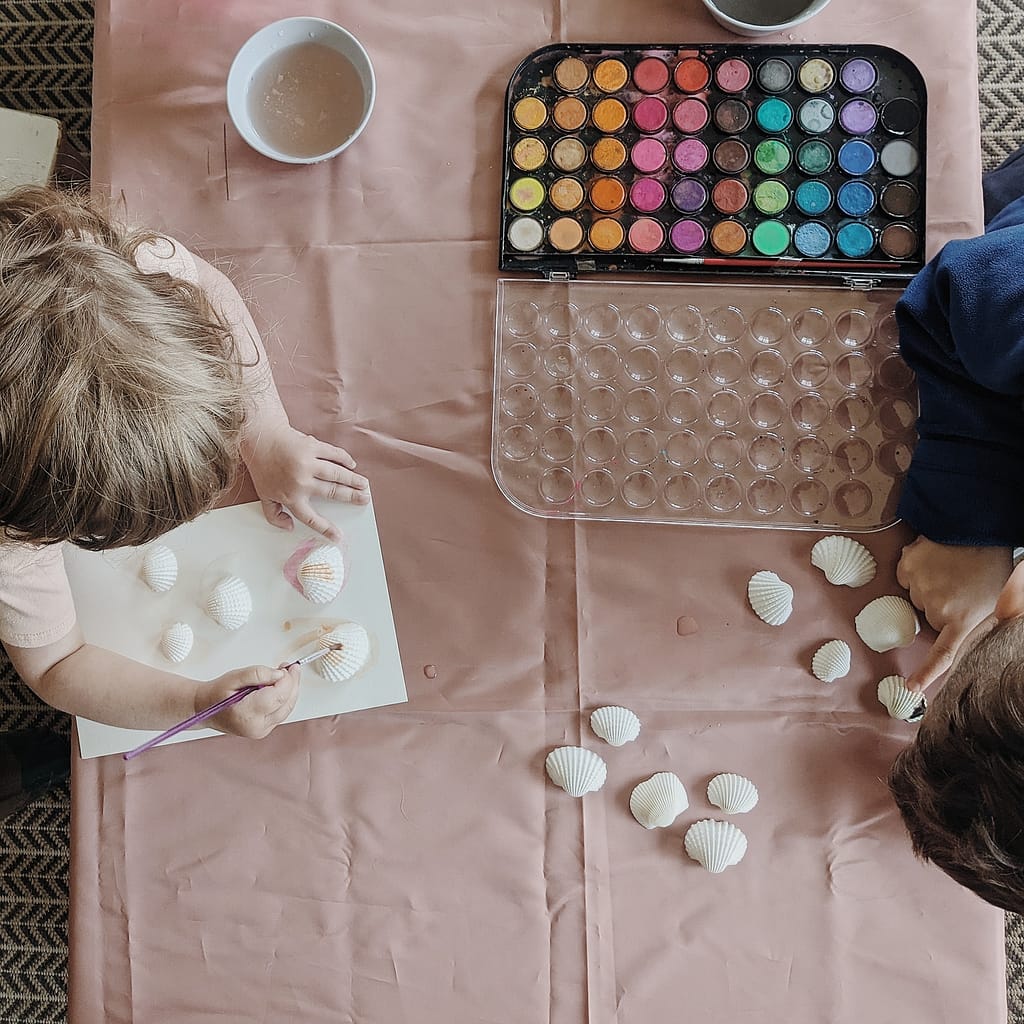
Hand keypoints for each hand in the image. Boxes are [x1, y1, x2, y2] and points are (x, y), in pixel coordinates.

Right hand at [201, 664, 300, 738]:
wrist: (204, 709)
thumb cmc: (216, 694)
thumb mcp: (234, 677)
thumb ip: (258, 674)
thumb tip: (280, 674)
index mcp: (246, 715)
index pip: (277, 697)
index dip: (287, 680)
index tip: (286, 667)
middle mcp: (256, 727)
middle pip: (286, 703)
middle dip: (292, 683)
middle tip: (291, 667)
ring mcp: (261, 731)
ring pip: (287, 708)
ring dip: (290, 690)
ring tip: (285, 674)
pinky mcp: (264, 730)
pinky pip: (282, 712)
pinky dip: (284, 698)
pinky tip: (280, 686)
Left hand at [243, 423, 369, 540]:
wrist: (259, 438)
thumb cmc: (262, 467)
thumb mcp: (263, 496)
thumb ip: (274, 515)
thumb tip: (289, 527)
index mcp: (291, 497)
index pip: (311, 518)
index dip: (326, 529)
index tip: (338, 536)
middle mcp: (302, 482)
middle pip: (333, 492)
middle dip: (352, 497)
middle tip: (364, 499)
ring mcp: (308, 463)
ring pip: (337, 474)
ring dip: (353, 480)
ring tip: (364, 485)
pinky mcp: (312, 446)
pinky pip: (333, 454)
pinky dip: (344, 459)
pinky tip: (351, 465)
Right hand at [896, 537, 1012, 690]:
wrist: (979, 525)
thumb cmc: (992, 562)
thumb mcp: (998, 599)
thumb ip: (975, 622)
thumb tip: (958, 637)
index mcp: (963, 619)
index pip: (943, 655)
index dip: (925, 674)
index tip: (910, 689)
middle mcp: (938, 608)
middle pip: (929, 616)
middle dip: (940, 606)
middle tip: (959, 586)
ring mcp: (920, 587)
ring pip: (917, 596)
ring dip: (929, 586)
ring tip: (949, 568)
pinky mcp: (907, 567)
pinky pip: (905, 577)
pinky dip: (915, 570)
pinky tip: (933, 559)